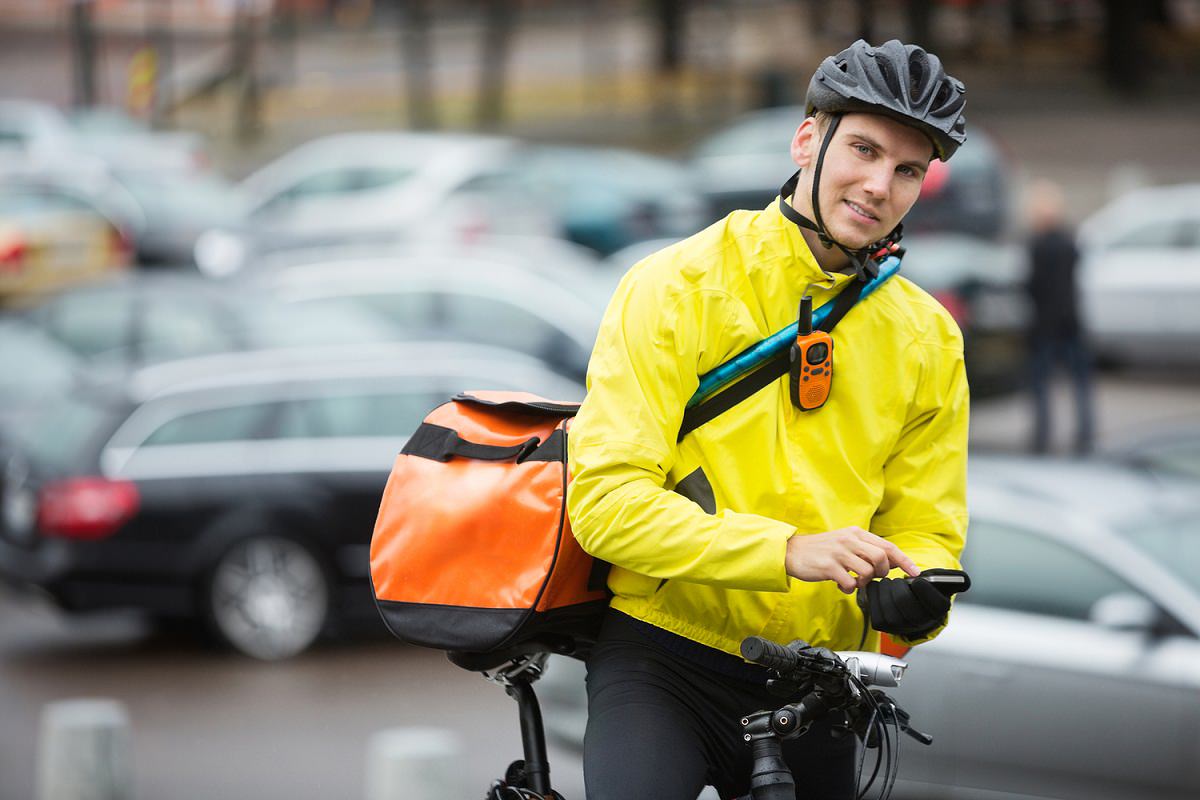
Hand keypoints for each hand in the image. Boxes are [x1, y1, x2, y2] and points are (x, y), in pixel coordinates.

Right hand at [785, 527, 918, 593]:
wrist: (792, 551)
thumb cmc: (821, 549)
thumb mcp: (845, 542)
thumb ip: (866, 549)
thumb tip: (890, 563)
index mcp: (856, 533)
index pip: (888, 546)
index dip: (904, 561)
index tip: (915, 573)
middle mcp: (849, 540)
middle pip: (881, 558)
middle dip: (882, 573)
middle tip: (871, 577)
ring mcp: (839, 553)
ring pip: (868, 572)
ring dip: (864, 582)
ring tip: (853, 581)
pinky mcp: (828, 566)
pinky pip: (850, 583)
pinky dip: (849, 588)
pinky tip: (841, 584)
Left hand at [860, 571, 965, 636]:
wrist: (912, 597)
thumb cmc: (927, 585)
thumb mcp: (942, 579)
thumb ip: (954, 578)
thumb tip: (964, 581)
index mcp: (939, 610)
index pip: (935, 604)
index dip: (924, 591)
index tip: (917, 581)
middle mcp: (922, 623)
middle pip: (909, 609)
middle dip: (900, 590)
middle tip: (897, 579)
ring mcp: (903, 627)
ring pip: (891, 615)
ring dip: (885, 594)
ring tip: (886, 582)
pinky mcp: (886, 627)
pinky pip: (877, 617)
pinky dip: (874, 600)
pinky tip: (877, 588)